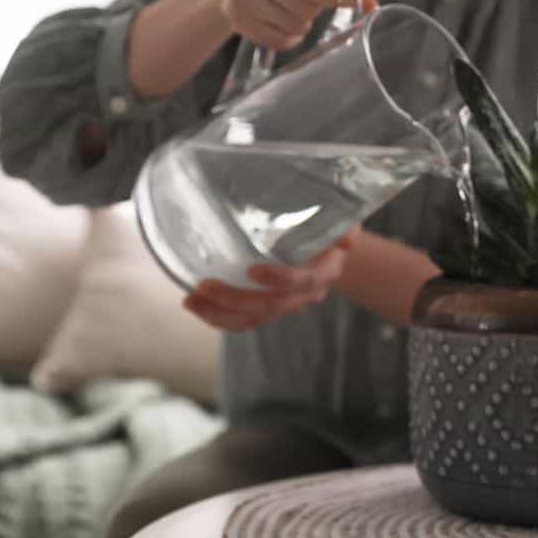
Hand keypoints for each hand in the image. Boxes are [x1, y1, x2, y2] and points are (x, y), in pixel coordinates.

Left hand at [183, 230, 358, 331]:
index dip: (279, 279)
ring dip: (220, 313)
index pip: (302, 281)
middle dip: (236, 298)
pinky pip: (244, 320)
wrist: (333, 247)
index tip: (253, 270)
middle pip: (271, 305)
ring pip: (254, 318)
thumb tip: (346, 238)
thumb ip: (340, 222)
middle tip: (205, 285)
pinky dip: (217, 317)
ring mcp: (285, 304)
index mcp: (322, 271)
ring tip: (191, 301)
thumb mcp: (340, 216)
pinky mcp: (267, 307)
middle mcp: (304, 293)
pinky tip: (195, 305)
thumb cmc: (330, 224)